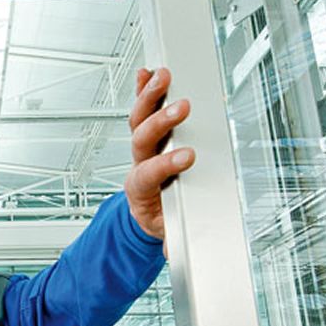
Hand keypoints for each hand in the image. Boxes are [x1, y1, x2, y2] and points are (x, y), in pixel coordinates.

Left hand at [123, 67, 194, 239]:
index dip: (165, 164)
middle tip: (182, 108)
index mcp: (142, 188)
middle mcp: (139, 163)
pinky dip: (143, 90)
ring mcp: (142, 148)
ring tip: (163, 76)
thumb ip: (173, 241)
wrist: (146, 213)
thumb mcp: (167, 234)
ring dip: (150, 96)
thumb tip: (179, 252)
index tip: (187, 158)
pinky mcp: (147, 135)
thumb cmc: (161, 217)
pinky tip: (147, 73)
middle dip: (161, 122)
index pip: (149, 172)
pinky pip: (141, 109)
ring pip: (140, 118)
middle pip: (143, 138)